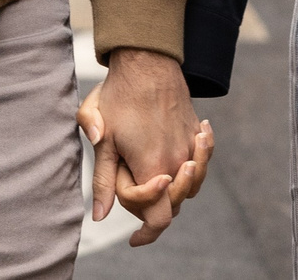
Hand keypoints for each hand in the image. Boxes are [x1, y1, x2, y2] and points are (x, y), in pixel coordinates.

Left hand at [75, 50, 212, 246]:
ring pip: (190, 184)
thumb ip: (103, 180)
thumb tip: (98, 215)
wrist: (147, 59)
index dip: (147, 234)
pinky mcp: (197, 130)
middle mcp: (178, 160)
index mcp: (153, 167)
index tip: (134, 239)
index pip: (159, 218)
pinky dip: (192, 164)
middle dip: (155, 206)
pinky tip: (179, 153)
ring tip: (157, 176)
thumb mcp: (102, 137)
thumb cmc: (120, 95)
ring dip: (176, 187)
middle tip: (135, 188)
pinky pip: (199, 160)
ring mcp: (191, 145)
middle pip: (174, 204)